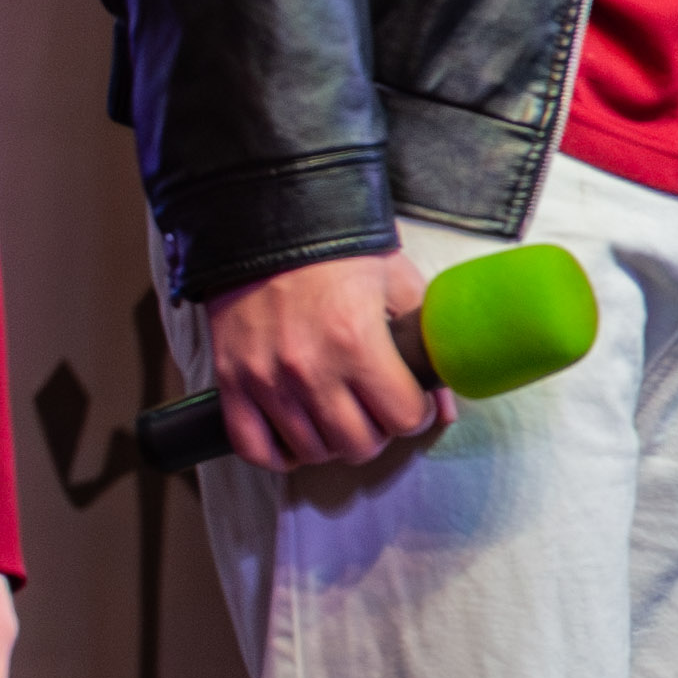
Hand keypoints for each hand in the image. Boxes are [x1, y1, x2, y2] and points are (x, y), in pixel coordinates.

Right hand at [202, 249, 435, 471]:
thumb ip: (426, 343)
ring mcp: (266, 379)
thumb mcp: (396, 282)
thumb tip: (445, 403)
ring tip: (340, 417)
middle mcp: (310, 368)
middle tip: (376, 410)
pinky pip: (253, 447)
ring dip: (333, 442)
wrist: (268, 224)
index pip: (402, 419)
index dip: (414, 414)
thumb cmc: (338, 250)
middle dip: (378, 432)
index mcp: (357, 341)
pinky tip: (297, 437)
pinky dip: (277, 454)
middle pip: (358, 444)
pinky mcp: (231, 381)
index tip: (410, 401)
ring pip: (312, 451)